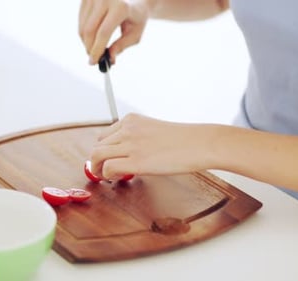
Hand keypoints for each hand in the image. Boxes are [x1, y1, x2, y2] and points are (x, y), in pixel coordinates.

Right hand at [79, 0, 152, 63]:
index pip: (103, 32)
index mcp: (121, 6)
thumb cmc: (136, 16)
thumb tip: (109, 59)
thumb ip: (121, 46)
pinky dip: (85, 33)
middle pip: (90, 30)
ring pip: (83, 26)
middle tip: (92, 59)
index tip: (93, 62)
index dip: (97, 49)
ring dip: (86, 42)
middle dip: (89, 48)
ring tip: (96, 46)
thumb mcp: (134, 34)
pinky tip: (94, 35)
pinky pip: (81, 20)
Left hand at [90, 113, 216, 179]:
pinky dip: (107, 175)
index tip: (106, 160)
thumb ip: (138, 137)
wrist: (200, 143)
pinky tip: (116, 178)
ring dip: (97, 168)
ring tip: (104, 176)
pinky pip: (109, 167)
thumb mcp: (154, 130)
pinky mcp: (136, 161)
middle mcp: (128, 129)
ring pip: (97, 155)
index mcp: (131, 120)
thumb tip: (126, 154)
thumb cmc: (183, 140)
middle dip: (97, 160)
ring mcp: (131, 144)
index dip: (103, 150)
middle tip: (101, 171)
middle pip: (98, 145)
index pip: (105, 135)